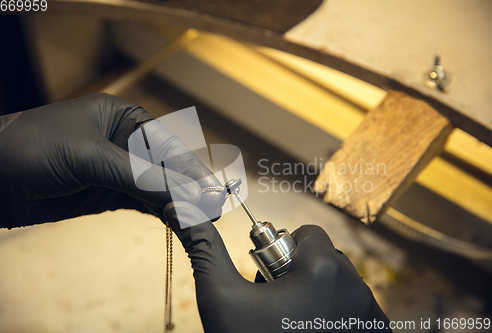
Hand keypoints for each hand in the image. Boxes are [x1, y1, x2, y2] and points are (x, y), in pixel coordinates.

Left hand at [0, 93, 224, 229]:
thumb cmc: (33, 148)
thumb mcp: (91, 157)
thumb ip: (140, 177)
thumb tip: (185, 194)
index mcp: (124, 117)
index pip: (168, 144)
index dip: (191, 169)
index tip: (211, 191)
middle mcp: (125, 142)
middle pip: (167, 168)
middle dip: (188, 189)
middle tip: (212, 210)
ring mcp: (117, 170)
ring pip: (157, 188)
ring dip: (178, 204)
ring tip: (201, 220)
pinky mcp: (107, 194)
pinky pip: (142, 204)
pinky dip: (160, 213)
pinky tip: (178, 221)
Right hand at [164, 202, 391, 332]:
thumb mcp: (220, 296)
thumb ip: (204, 246)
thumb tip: (179, 206)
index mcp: (325, 269)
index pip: (306, 232)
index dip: (280, 249)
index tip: (268, 277)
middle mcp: (358, 288)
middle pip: (325, 256)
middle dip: (299, 270)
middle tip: (277, 302)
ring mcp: (372, 317)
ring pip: (341, 282)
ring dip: (319, 291)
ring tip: (292, 318)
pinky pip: (357, 308)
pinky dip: (336, 312)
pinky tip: (311, 329)